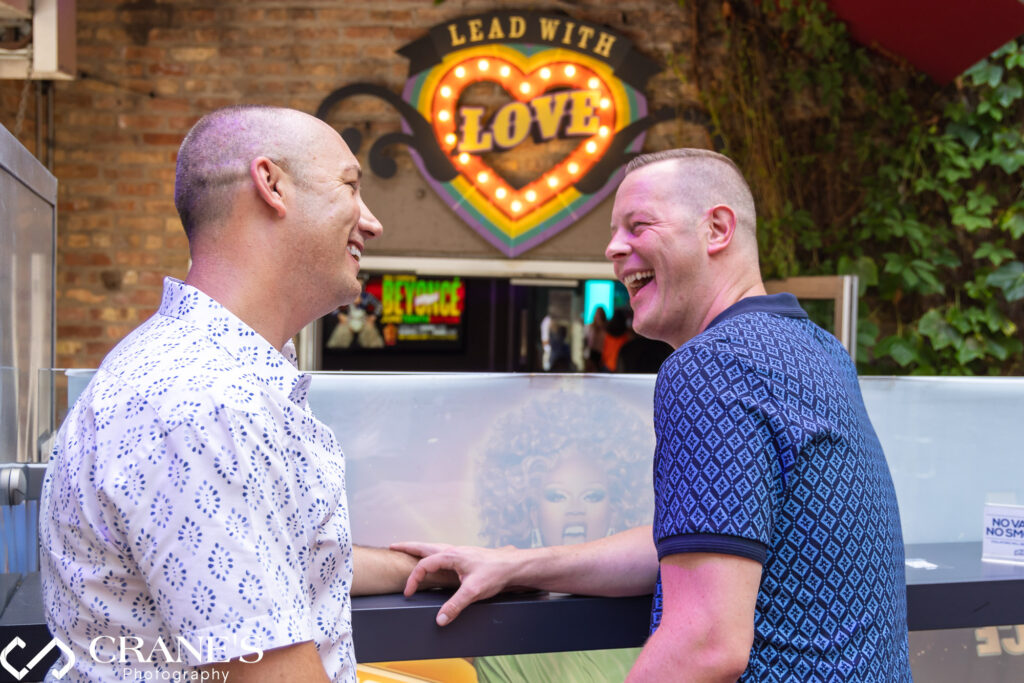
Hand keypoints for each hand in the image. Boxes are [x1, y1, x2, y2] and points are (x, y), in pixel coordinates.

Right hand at [390, 542, 525, 626]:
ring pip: (434, 548)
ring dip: (421, 548)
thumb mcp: (473, 592)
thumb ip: (455, 605)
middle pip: (425, 547)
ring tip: (410, 549)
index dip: (414, 579)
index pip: (424, 565)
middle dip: (408, 547)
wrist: (513, 566)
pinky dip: (433, 552)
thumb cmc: (495, 573)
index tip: (409, 593)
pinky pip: (443, 552)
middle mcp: (454, 550)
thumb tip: (440, 619)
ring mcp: (460, 552)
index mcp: (451, 556)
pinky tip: (436, 559)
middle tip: (393, 546)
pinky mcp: (466, 556)